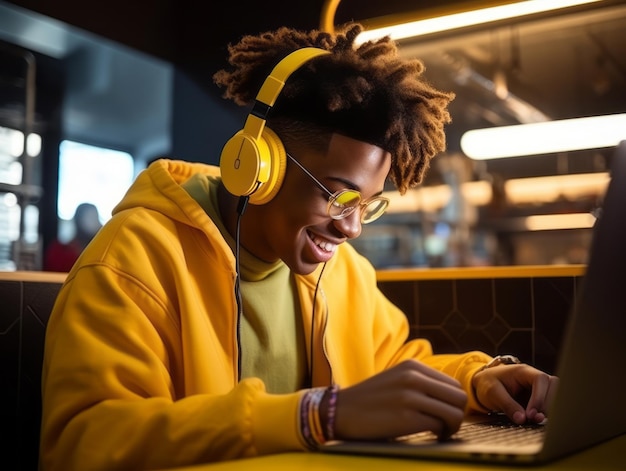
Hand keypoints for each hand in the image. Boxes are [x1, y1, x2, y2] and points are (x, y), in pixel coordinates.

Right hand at [327, 360, 466, 440]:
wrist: (341, 411)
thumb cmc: (371, 400)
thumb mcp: (396, 379)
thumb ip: (421, 382)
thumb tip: (452, 398)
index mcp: (413, 366)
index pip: (453, 384)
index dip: (453, 403)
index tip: (443, 414)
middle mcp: (413, 378)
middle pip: (459, 398)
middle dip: (457, 415)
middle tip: (445, 426)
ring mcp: (410, 397)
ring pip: (454, 413)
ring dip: (452, 427)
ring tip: (440, 433)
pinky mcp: (406, 418)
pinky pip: (439, 427)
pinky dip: (439, 434)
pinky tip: (429, 436)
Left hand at [472, 363, 558, 424]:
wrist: (483, 384)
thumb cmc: (487, 383)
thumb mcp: (493, 393)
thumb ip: (507, 405)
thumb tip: (522, 419)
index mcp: (522, 371)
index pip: (540, 379)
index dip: (539, 396)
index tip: (531, 413)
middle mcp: (533, 377)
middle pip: (553, 385)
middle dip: (548, 403)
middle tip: (535, 418)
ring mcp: (537, 387)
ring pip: (555, 394)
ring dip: (549, 408)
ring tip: (536, 420)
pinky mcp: (538, 397)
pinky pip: (549, 403)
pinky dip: (546, 412)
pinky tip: (538, 420)